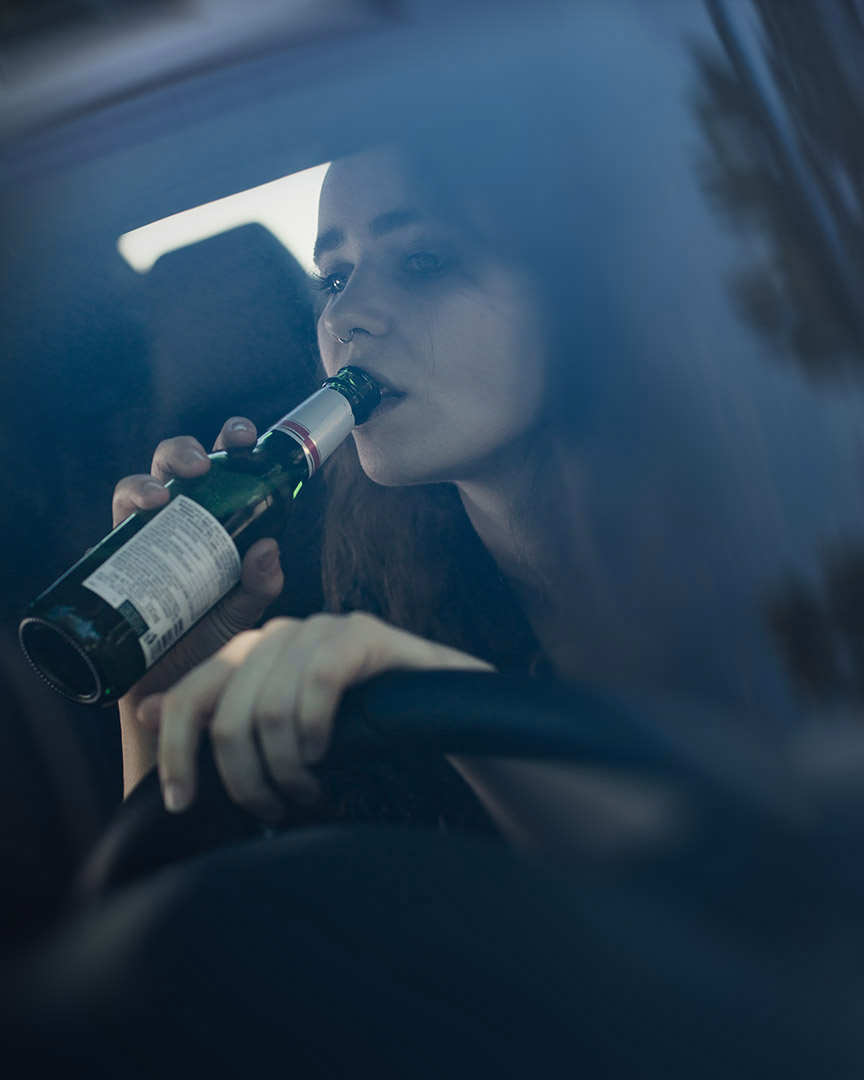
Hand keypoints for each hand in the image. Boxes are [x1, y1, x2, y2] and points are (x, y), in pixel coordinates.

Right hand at [113, 417, 284, 702]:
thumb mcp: (245, 611)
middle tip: (203, 464)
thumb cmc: (212, 643)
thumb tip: (269, 549)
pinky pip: (117, 518)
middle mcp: (181, 521)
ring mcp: (147, 536)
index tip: (247, 436)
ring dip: (153, 476)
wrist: (173, 689)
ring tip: (168, 493)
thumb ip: (261, 583)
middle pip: (178, 465)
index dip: (234, 443)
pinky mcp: (118, 556)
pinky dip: (131, 501)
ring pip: (141, 484)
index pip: (227, 470)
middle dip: (186, 450)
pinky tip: (148, 508)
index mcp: (219, 521)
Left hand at [137, 613, 493, 820]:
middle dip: (245, 779)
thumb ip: (219, 714)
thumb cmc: (353, 720)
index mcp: (250, 651)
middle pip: (228, 717)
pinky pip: (319, 685)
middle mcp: (279, 632)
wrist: (435, 702)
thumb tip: (152, 711)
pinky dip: (317, 731)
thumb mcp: (281, 725)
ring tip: (307, 788)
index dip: (178, 753)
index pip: (193, 695)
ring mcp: (320, 628)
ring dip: (286, 769)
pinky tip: (327, 752)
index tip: (181, 803)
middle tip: (272, 808)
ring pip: (270, 711)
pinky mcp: (362, 633)